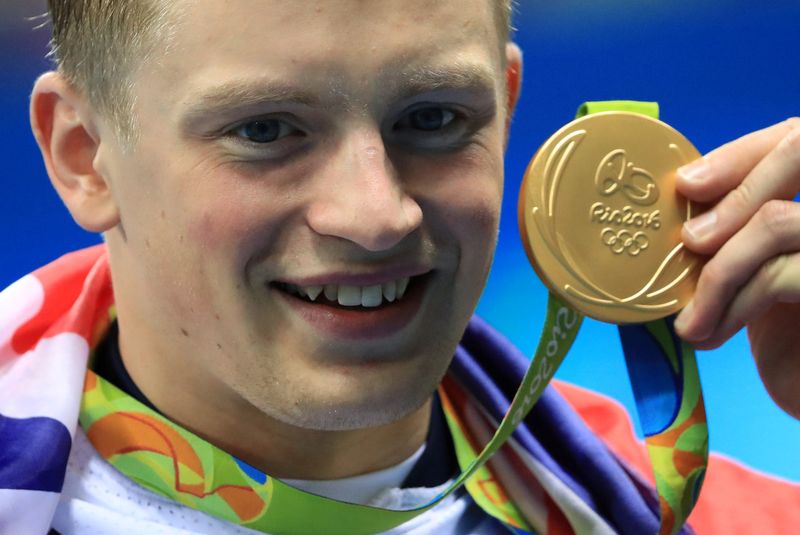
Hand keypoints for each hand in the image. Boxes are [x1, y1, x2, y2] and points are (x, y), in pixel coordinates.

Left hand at [674, 118, 799, 419]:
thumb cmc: (795, 343)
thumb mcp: (761, 271)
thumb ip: (739, 228)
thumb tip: (681, 191)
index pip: (796, 137)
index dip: (742, 152)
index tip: (687, 183)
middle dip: (733, 191)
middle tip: (688, 241)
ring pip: (775, 221)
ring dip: (717, 272)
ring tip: (689, 319)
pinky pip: (778, 274)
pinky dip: (730, 303)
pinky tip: (709, 334)